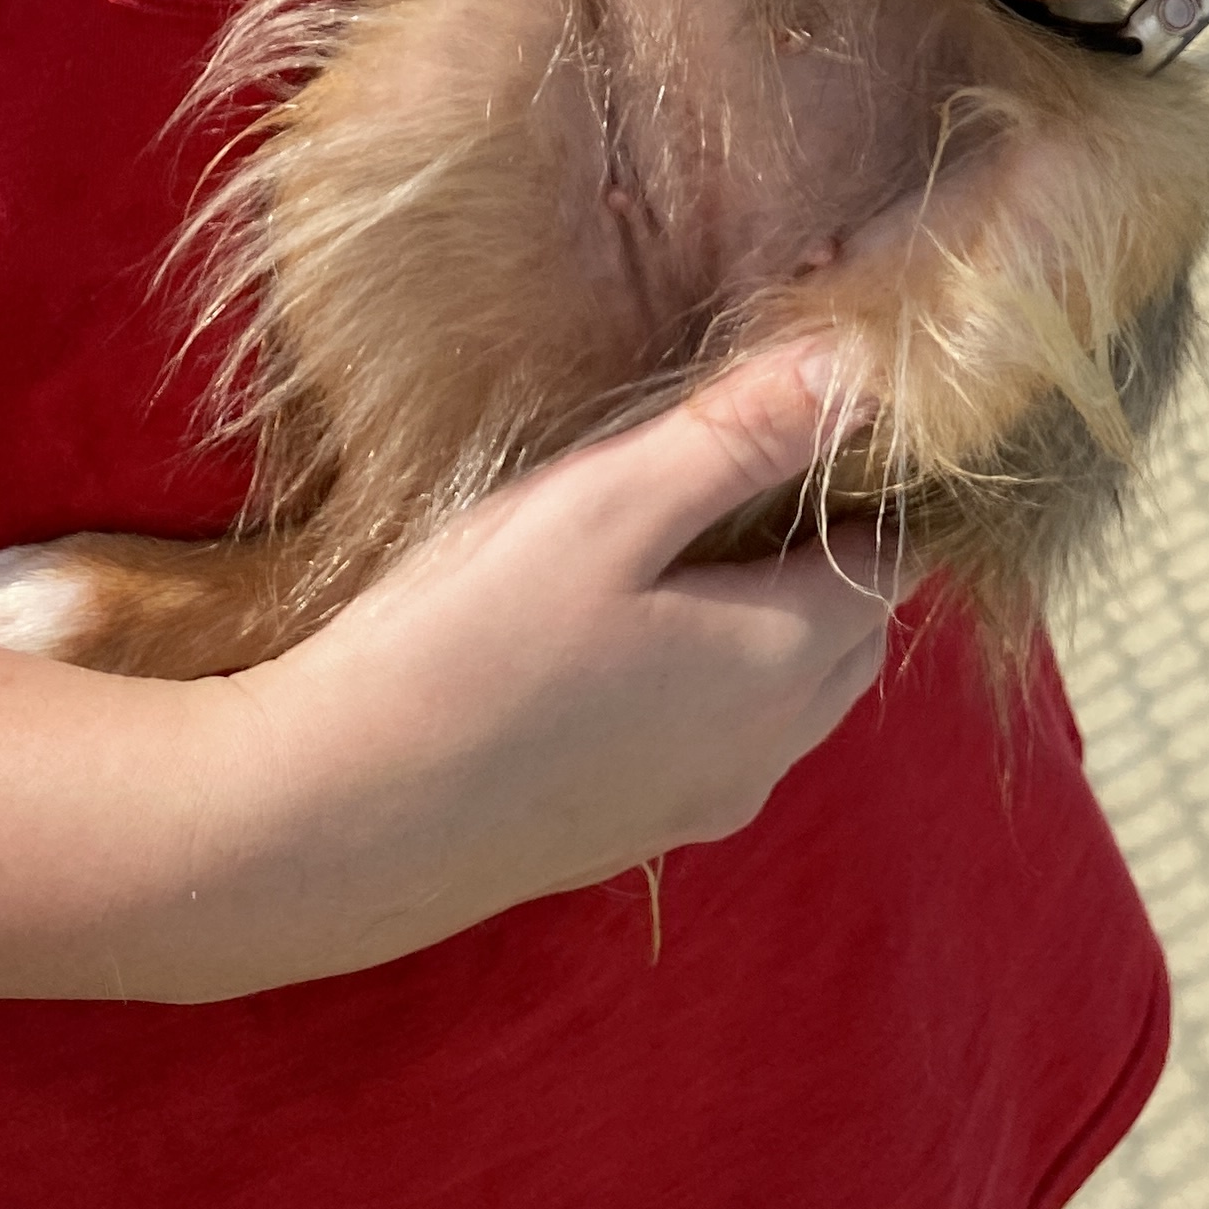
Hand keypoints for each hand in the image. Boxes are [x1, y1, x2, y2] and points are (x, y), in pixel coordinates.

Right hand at [188, 347, 897, 993]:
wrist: (319, 828)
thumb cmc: (465, 647)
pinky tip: (630, 640)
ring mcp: (695, 810)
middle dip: (835, 553)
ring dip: (776, 621)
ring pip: (789, 698)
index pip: (889, 563)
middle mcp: (763, 753)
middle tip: (766, 463)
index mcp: (781, 664)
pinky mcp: (624, 840)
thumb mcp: (606, 506)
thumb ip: (741, 437)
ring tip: (698, 539)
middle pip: (852, 636)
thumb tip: (863, 368)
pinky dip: (715, 682)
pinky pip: (718, 744)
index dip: (870, 486)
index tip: (821, 419)